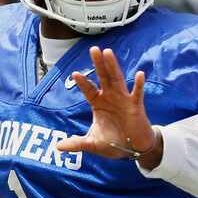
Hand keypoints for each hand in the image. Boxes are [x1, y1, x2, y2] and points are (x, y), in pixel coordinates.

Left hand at [56, 47, 161, 168]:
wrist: (133, 149)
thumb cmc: (113, 142)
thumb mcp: (92, 143)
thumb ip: (76, 143)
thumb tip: (57, 147)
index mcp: (99, 103)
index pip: (89, 89)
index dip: (83, 82)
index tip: (75, 73)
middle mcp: (110, 97)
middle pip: (103, 77)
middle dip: (98, 63)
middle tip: (94, 49)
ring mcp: (123, 99)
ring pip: (117, 79)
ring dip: (113, 66)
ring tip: (108, 52)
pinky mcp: (136, 106)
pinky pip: (137, 93)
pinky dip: (139, 84)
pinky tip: (139, 74)